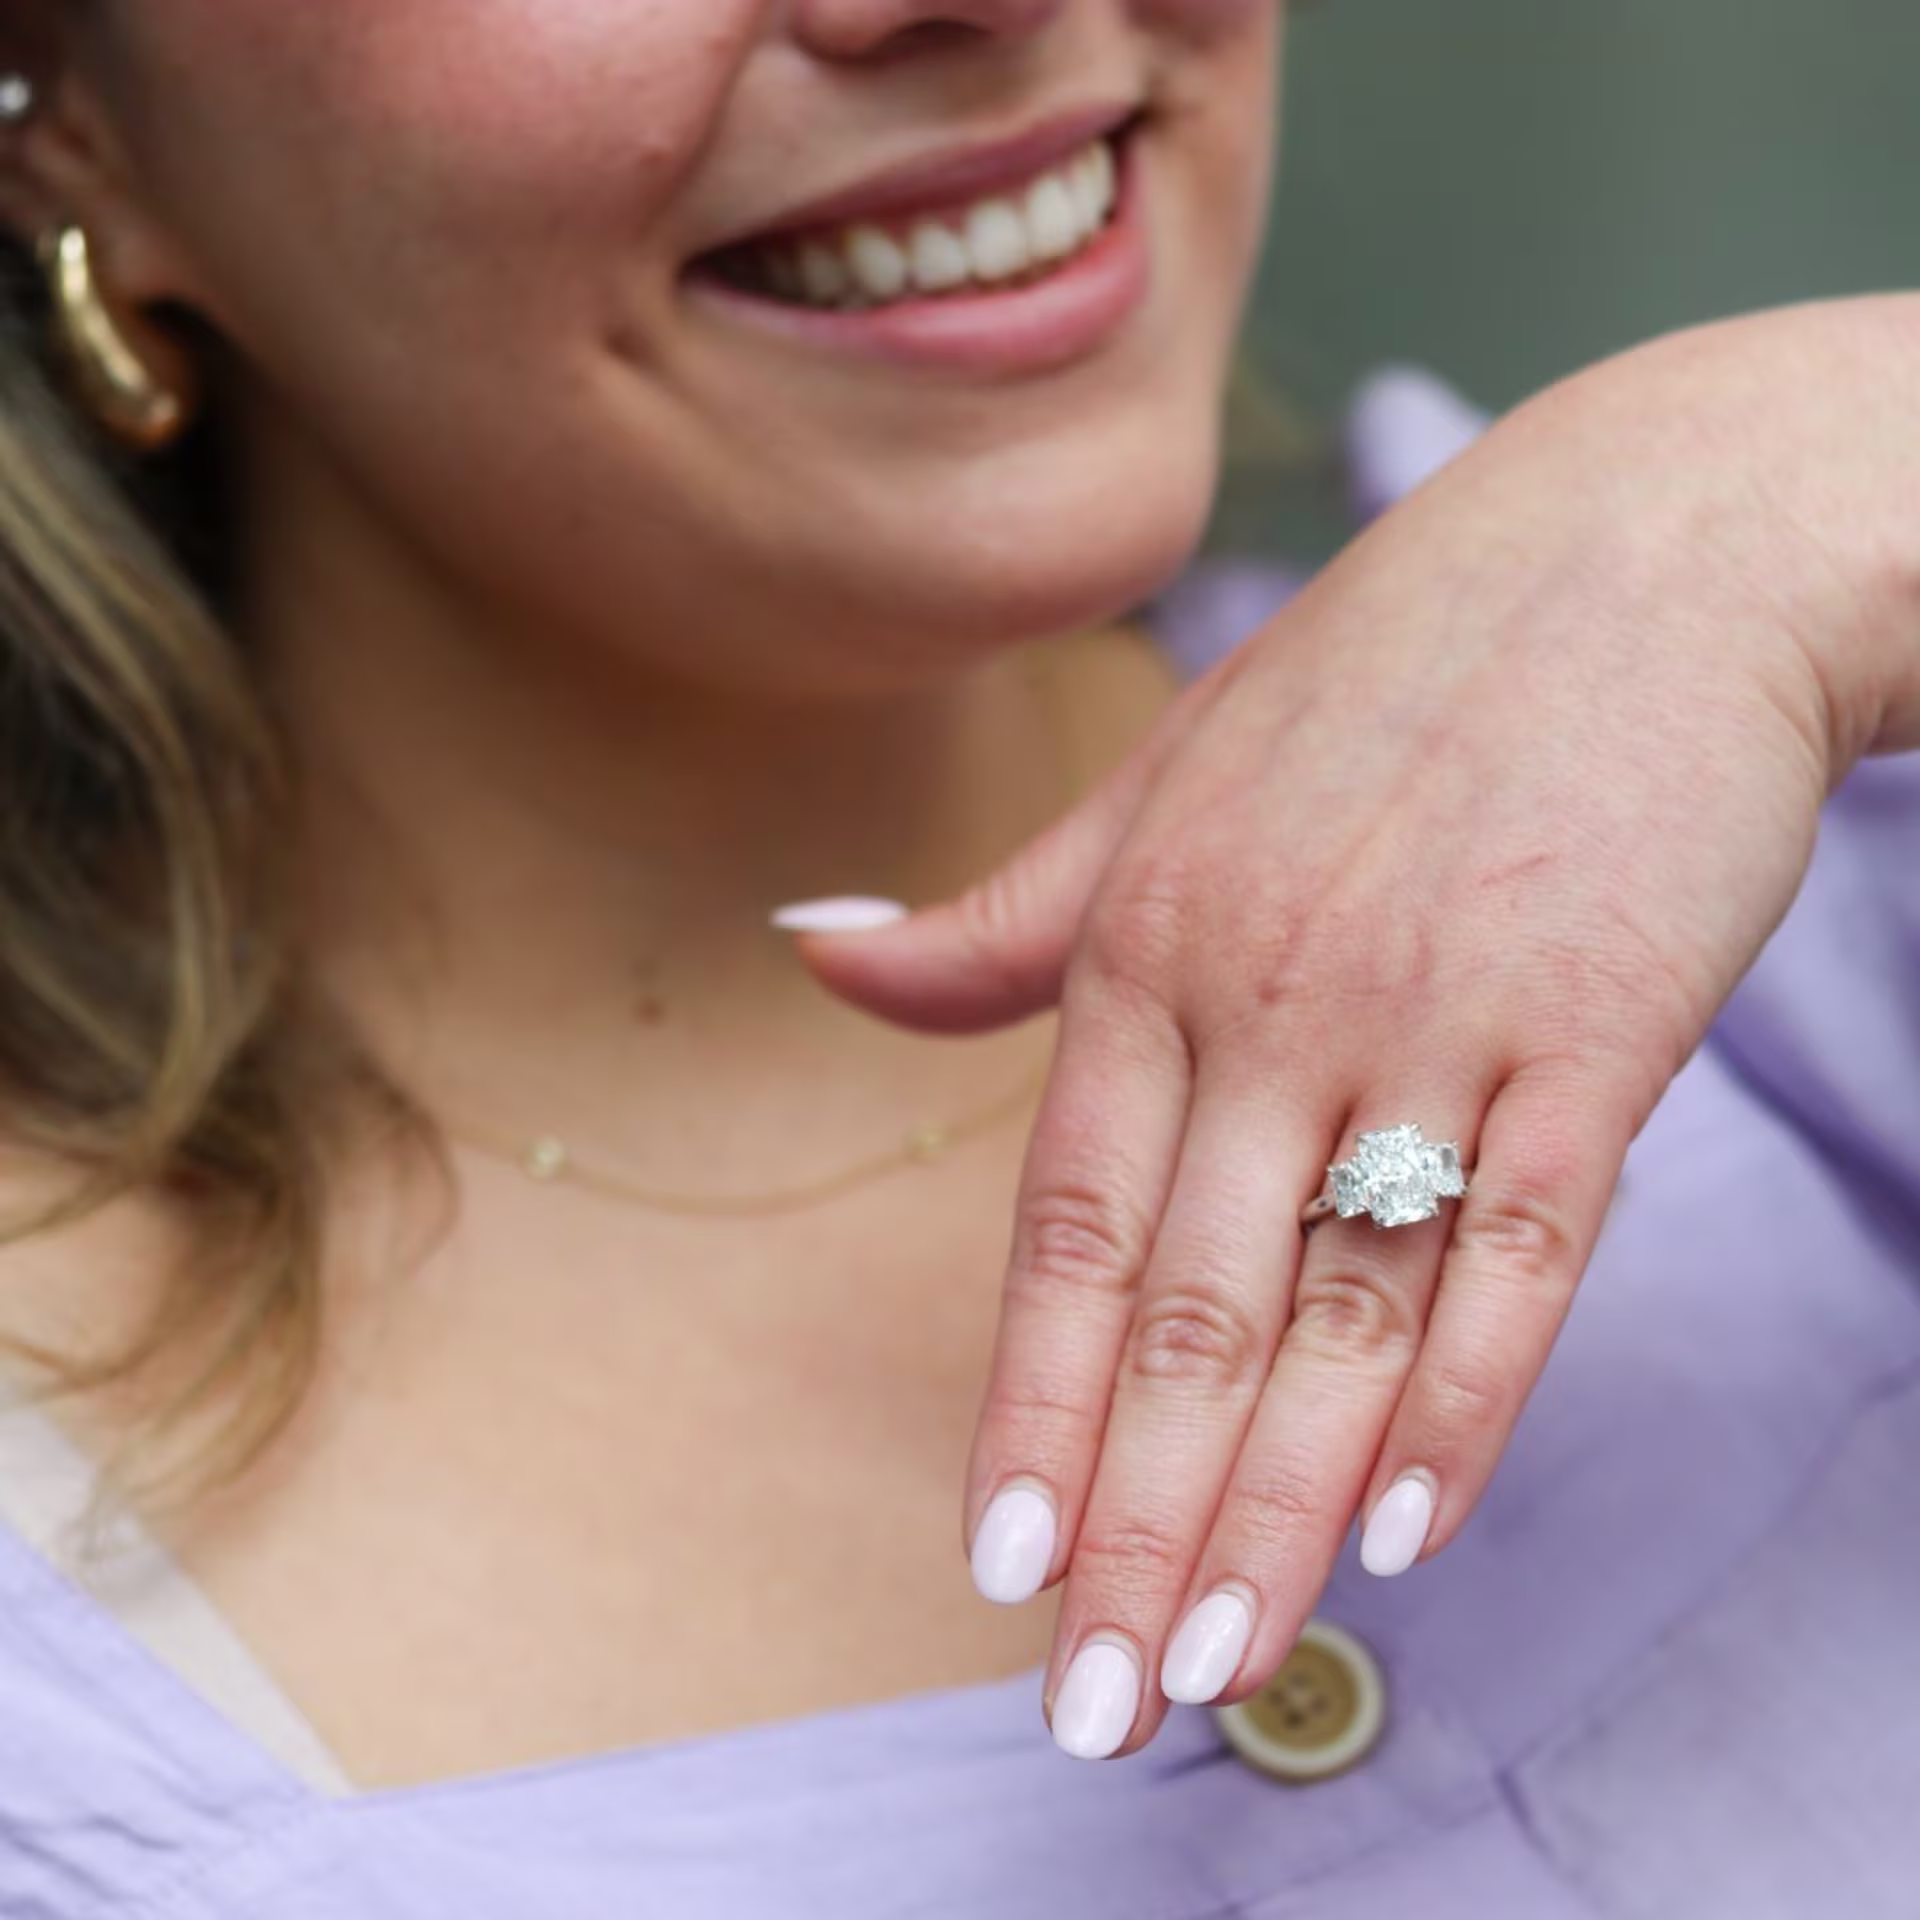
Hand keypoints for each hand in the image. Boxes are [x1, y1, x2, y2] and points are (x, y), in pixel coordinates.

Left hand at [780, 301, 1916, 1758]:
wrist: (1642, 544)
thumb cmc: (1389, 673)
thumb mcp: (1162, 771)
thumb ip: (1003, 912)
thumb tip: (816, 952)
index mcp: (1150, 938)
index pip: (1066, 1226)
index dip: (1033, 1404)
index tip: (1002, 1561)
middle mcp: (1271, 992)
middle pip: (1189, 1308)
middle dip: (1140, 1521)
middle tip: (1100, 1699)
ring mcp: (1437, 1011)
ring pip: (1343, 1309)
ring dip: (1281, 1508)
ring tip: (1231, 1666)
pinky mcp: (1599, 1024)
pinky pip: (1529, 1244)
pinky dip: (1473, 1392)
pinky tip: (1416, 1525)